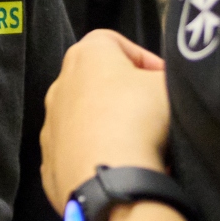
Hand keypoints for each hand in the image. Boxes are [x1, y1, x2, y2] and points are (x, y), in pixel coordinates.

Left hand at [43, 31, 171, 206]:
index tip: (162, 79)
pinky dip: (98, 156)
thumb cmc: (139, 118)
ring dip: (110, 127)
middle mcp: (60, 85)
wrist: (110, 179)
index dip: (144, 58)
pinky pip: (79, 152)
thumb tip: (164, 83)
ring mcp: (50, 125)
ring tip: (140, 146)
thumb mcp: (169, 83)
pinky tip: (121, 168)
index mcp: (86, 55)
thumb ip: (167, 75)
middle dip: (125, 94)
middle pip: (97, 82)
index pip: (114, 41)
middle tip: (153, 112)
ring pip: (85, 119)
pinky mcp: (50, 160)